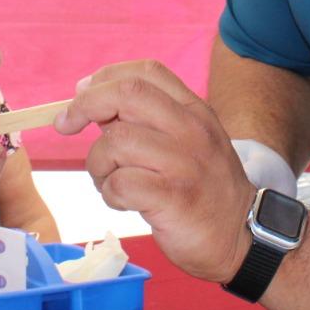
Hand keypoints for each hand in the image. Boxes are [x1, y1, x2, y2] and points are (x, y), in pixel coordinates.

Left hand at [54, 59, 254, 283]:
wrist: (242, 236)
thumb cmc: (203, 189)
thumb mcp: (187, 141)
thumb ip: (149, 120)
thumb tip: (94, 104)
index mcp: (194, 110)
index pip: (146, 72)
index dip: (105, 77)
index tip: (81, 93)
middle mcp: (191, 129)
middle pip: (127, 94)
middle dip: (85, 105)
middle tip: (67, 124)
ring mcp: (184, 163)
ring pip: (115, 141)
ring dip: (98, 164)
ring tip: (110, 181)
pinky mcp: (174, 198)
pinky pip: (120, 183)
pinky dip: (110, 193)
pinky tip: (123, 201)